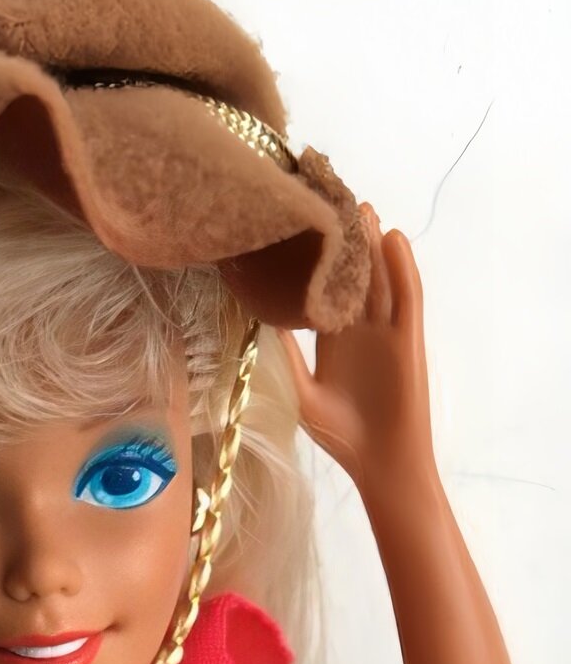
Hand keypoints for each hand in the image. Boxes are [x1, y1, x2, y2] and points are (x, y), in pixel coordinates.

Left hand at [278, 206, 434, 493]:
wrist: (378, 462)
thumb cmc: (338, 434)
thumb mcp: (300, 391)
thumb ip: (284, 356)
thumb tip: (255, 323)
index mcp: (330, 340)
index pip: (321, 290)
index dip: (311, 262)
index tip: (292, 231)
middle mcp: (357, 329)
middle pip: (351, 275)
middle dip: (342, 241)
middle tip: (325, 201)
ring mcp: (385, 331)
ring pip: (379, 277)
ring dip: (371, 243)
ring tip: (358, 206)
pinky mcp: (408, 338)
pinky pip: (407, 296)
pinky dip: (402, 267)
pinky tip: (393, 239)